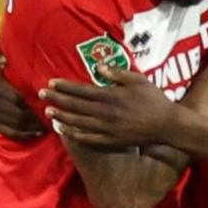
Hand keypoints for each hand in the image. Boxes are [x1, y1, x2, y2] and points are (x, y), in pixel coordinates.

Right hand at [0, 43, 44, 139]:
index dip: (32, 104)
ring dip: (31, 128)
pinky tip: (35, 134)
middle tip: (51, 118)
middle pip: (17, 113)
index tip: (47, 105)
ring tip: (46, 128)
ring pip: (13, 124)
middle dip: (35, 118)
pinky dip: (22, 135)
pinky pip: (7, 132)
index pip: (16, 98)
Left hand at [40, 68, 179, 148]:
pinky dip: (75, 134)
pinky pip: (88, 138)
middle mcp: (106, 112)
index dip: (65, 87)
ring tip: (49, 112)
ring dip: (62, 117)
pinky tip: (64, 131)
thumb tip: (98, 67)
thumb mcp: (138, 80)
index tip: (51, 83)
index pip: (82, 91)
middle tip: (41, 96)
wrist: (167, 125)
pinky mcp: (111, 140)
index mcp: (111, 96)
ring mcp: (107, 128)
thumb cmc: (154, 99)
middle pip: (76, 106)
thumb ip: (117, 74)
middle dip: (57, 100)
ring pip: (79, 122)